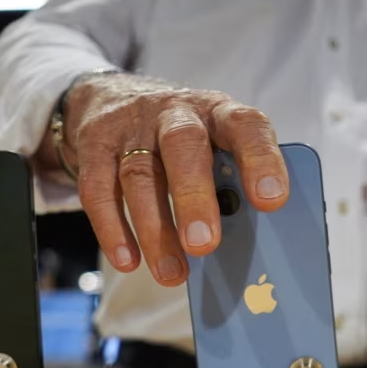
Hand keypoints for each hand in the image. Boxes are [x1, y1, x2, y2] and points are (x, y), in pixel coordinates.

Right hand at [62, 75, 288, 285]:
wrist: (113, 95)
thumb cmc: (185, 137)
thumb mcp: (214, 143)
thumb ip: (231, 181)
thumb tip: (248, 241)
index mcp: (218, 111)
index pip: (245, 126)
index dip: (260, 159)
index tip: (271, 200)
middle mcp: (175, 112)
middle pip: (184, 146)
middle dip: (194, 198)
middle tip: (204, 244)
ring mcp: (131, 126)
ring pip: (139, 175)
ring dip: (155, 229)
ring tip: (172, 272)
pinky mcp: (94, 144)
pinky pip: (98, 189)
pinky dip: (113, 229)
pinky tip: (128, 260)